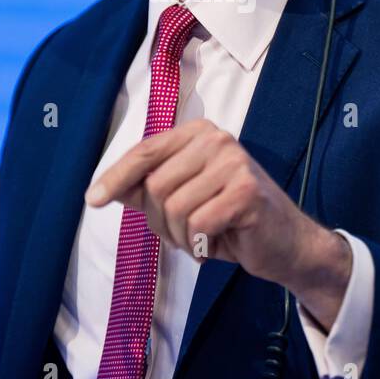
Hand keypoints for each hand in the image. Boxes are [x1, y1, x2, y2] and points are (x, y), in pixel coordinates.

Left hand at [85, 119, 351, 325]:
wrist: (286, 244)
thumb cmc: (231, 221)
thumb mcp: (185, 199)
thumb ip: (148, 189)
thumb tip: (104, 190)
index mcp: (199, 133)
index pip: (145, 152)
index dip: (115, 178)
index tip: (93, 201)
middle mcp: (216, 139)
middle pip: (154, 186)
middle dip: (159, 222)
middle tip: (184, 234)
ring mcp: (234, 162)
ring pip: (173, 208)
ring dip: (180, 237)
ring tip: (202, 239)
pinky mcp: (246, 191)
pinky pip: (197, 224)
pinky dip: (199, 244)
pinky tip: (216, 245)